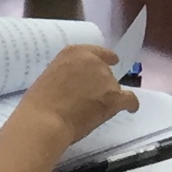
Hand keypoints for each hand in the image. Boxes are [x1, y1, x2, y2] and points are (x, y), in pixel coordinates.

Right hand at [8, 43, 136, 154]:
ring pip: (115, 88)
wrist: (44, 120)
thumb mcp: (51, 76)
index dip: (106, 58)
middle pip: (106, 72)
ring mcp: (106, 78)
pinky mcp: (114, 96)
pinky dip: (131, 105)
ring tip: (94, 112)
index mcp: (74, 53)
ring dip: (109, 97)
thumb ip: (69, 74)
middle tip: (89, 100)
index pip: (98, 52)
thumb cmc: (39, 103)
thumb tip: (78, 84)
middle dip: (101, 85)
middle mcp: (94, 61)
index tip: (112, 62)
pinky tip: (130, 109)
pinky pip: (130, 99)